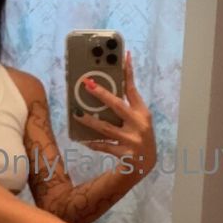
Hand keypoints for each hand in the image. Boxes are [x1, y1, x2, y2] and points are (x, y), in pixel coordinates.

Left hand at [76, 49, 155, 178]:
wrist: (146, 165)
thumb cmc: (139, 137)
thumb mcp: (139, 121)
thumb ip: (127, 107)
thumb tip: (105, 92)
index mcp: (143, 113)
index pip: (133, 90)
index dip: (128, 73)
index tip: (123, 57)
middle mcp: (139, 125)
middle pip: (118, 106)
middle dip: (102, 94)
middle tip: (87, 84)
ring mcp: (132, 140)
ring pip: (106, 128)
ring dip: (90, 121)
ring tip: (77, 114)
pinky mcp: (125, 154)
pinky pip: (105, 147)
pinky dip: (94, 144)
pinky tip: (83, 140)